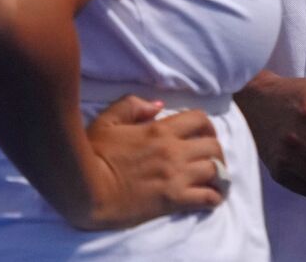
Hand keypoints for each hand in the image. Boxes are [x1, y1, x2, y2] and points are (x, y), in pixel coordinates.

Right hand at [71, 95, 227, 229]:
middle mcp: (175, 151)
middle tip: (212, 158)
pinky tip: (214, 197)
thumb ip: (133, 106)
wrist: (87, 191)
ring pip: (214, 170)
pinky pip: (206, 197)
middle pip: (214, 146)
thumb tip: (158, 105)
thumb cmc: (93, 154)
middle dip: (216, 150)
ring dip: (218, 173)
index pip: (199, 119)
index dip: (206, 126)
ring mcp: (176, 176)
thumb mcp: (108, 120)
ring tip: (216, 178)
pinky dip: (215, 196)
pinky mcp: (173, 200)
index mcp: (161, 130)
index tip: (204, 133)